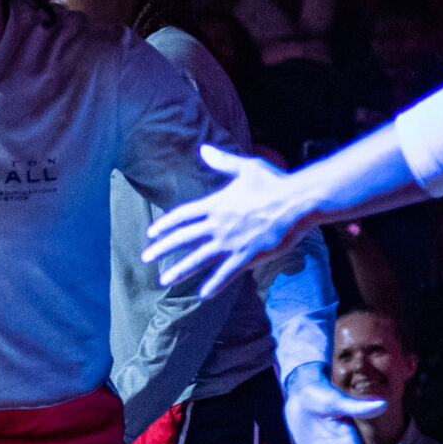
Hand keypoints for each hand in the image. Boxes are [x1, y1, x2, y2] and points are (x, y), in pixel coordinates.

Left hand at [140, 144, 308, 296]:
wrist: (297, 203)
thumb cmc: (274, 182)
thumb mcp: (246, 167)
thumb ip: (222, 161)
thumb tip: (203, 149)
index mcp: (216, 204)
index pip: (182, 215)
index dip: (165, 224)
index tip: (151, 233)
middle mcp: (218, 224)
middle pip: (183, 238)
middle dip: (162, 248)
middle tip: (145, 258)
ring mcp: (231, 242)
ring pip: (198, 259)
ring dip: (180, 270)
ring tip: (163, 280)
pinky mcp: (247, 256)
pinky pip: (226, 274)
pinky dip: (214, 284)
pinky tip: (203, 294)